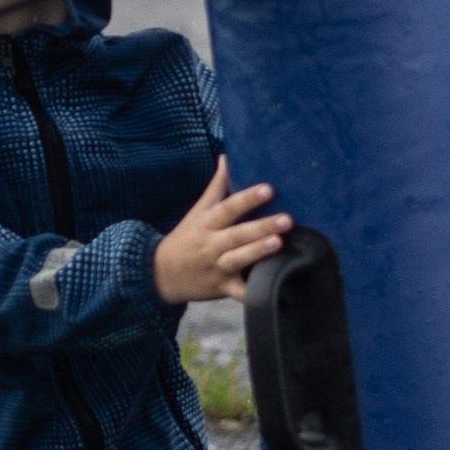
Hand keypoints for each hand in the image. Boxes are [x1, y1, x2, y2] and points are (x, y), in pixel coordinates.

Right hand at [154, 159, 291, 307]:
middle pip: (237, 234)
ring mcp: (217, 268)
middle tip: (287, 219)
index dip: (247, 199)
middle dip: (261, 227)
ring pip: (238, 260)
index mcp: (206, 224)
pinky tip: (276, 288)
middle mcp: (211, 245)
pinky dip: (255, 292)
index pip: (228, 208)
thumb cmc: (186, 238)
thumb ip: (216, 187)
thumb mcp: (197, 212)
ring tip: (279, 243)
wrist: (161, 275)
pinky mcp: (222, 289)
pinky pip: (240, 292)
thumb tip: (228, 157)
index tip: (268, 189)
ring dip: (258, 252)